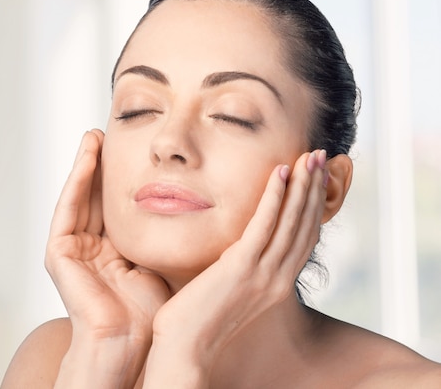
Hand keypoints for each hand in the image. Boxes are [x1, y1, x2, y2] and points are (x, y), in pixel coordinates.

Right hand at [45, 129, 169, 386]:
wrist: (133, 340)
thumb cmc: (152, 309)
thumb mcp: (159, 257)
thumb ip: (161, 231)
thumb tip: (188, 202)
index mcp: (111, 252)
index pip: (116, 205)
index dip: (124, 177)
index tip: (136, 150)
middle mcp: (89, 248)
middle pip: (95, 197)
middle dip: (102, 165)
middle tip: (111, 133)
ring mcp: (72, 250)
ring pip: (79, 197)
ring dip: (86, 165)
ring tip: (96, 136)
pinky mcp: (58, 252)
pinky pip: (67, 208)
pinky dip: (76, 181)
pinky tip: (88, 156)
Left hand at [144, 150, 327, 386]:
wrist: (185, 349)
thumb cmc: (199, 320)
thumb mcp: (230, 289)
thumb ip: (242, 267)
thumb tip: (240, 246)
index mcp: (277, 284)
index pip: (303, 237)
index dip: (313, 205)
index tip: (315, 177)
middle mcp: (277, 279)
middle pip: (305, 225)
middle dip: (315, 188)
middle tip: (321, 156)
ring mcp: (262, 274)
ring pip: (290, 221)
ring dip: (302, 185)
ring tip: (310, 156)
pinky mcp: (240, 268)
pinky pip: (263, 225)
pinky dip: (275, 197)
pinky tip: (280, 171)